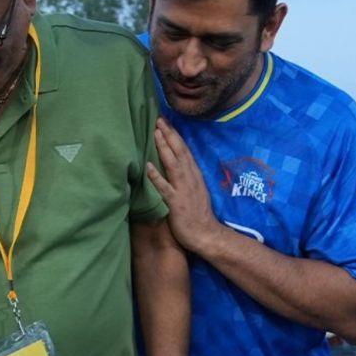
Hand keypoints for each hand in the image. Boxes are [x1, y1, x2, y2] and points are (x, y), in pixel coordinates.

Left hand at [145, 119, 220, 253]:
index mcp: (195, 176)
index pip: (185, 152)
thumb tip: (177, 167)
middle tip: (159, 120)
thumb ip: (186, 179)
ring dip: (164, 148)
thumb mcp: (195, 193)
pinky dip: (157, 176)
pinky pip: (165, 188)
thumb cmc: (199, 216)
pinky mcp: (177, 203)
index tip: (167, 123)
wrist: (207, 235)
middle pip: (180, 153)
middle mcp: (191, 179)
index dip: (176, 137)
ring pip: (173, 165)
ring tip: (156, 133)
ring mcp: (184, 190)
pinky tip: (148, 165)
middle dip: (169, 136)